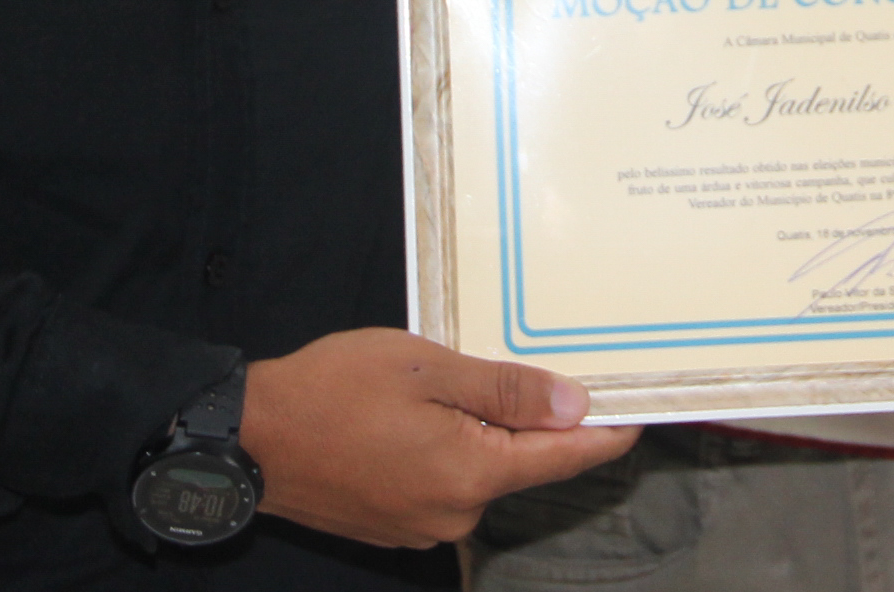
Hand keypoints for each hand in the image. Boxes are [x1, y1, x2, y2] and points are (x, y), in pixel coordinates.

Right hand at [242, 327, 636, 547]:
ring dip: (493, 433)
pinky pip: (449, 484)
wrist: (248, 439)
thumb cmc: (333, 390)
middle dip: (544, 421)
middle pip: (527, 464)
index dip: (612, 429)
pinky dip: (457, 451)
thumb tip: (578, 406)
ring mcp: (426, 526)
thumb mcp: (427, 368)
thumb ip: (506, 389)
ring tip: (475, 381)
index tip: (646, 406)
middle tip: (560, 367)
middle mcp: (458, 513)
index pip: (568, 456)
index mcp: (473, 473)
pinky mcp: (399, 525)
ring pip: (486, 473)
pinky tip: (434, 415)